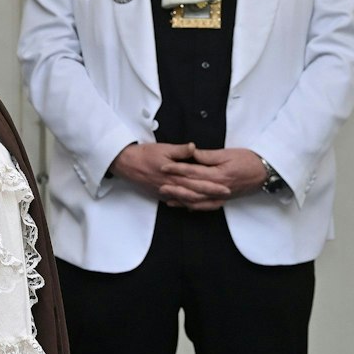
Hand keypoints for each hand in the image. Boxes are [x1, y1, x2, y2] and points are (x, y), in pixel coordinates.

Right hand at [108, 142, 230, 208]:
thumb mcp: (163, 148)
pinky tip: (196, 206)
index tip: (226, 188)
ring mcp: (166, 192)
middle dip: (212, 196)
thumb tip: (194, 148)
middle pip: (195, 194)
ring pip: (187, 201)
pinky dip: (188, 205)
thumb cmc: (145, 154)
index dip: (213, 186)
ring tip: (216, 203)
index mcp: (174, 174)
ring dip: (202, 203)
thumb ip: (180, 150)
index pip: (197, 182)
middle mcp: (171, 186)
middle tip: (226, 197)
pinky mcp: (160, 195)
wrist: (126, 163)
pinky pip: (177, 202)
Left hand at [160, 148, 270, 208]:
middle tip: (160, 185)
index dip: (177, 169)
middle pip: (192, 189)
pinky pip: (207, 207)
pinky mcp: (224, 200)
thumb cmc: (248, 160)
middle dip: (175, 187)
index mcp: (218, 174)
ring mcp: (221, 196)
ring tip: (167, 198)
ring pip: (198, 201)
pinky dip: (195, 207)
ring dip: (182, 200)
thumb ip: (208, 155)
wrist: (266, 172)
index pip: (193, 172)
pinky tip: (185, 206)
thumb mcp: (228, 153)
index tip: (163, 167)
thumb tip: (191, 152)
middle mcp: (218, 188)